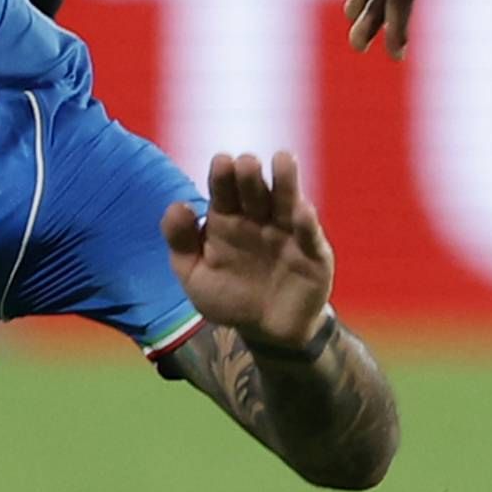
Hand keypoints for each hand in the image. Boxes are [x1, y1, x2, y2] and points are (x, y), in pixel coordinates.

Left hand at [162, 150, 336, 351]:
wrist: (265, 331)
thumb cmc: (228, 297)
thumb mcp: (194, 275)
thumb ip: (180, 242)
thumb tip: (178, 206)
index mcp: (226, 219)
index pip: (223, 191)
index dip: (223, 176)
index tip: (221, 161)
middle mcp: (258, 219)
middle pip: (255, 191)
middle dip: (250, 176)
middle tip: (246, 163)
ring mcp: (288, 234)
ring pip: (287, 203)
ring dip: (286, 183)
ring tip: (284, 160)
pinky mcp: (313, 255)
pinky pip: (311, 237)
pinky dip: (308, 224)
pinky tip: (302, 212)